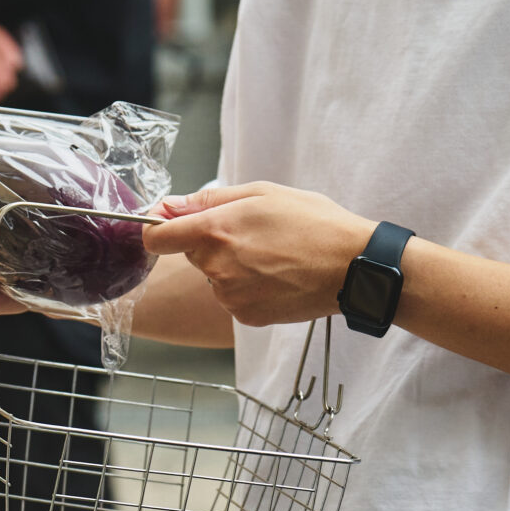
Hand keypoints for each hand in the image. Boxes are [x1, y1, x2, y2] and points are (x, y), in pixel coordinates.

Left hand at [142, 182, 370, 326]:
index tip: (169, 223)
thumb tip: (169, 205)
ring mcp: (230, 296)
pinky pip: (232, 298)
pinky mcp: (245, 316)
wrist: (352, 267)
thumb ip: (208, 200)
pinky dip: (247, 288)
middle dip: (210, 242)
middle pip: (191, 254)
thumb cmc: (313, 223)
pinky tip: (276, 277)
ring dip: (230, 266)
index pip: (156, 238)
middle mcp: (216, 266)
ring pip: (213, 277)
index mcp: (215, 230)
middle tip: (252, 233)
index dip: (158, 228)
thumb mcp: (262, 193)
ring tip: (272, 255)